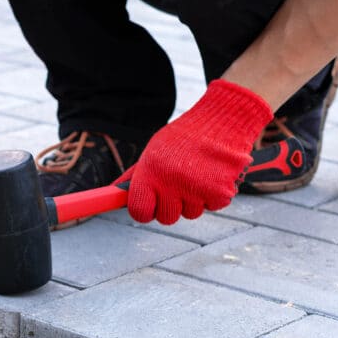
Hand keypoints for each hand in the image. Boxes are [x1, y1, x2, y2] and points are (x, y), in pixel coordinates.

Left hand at [119, 80, 271, 224]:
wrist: (224, 118)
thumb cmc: (186, 136)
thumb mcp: (155, 150)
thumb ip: (136, 174)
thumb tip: (114, 191)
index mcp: (151, 171)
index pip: (139, 211)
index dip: (145, 211)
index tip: (150, 206)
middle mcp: (172, 182)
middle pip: (166, 218)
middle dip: (172, 206)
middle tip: (180, 184)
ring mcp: (197, 189)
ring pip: (191, 213)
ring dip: (195, 199)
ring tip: (199, 173)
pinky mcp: (220, 193)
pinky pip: (213, 207)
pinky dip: (215, 194)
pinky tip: (214, 174)